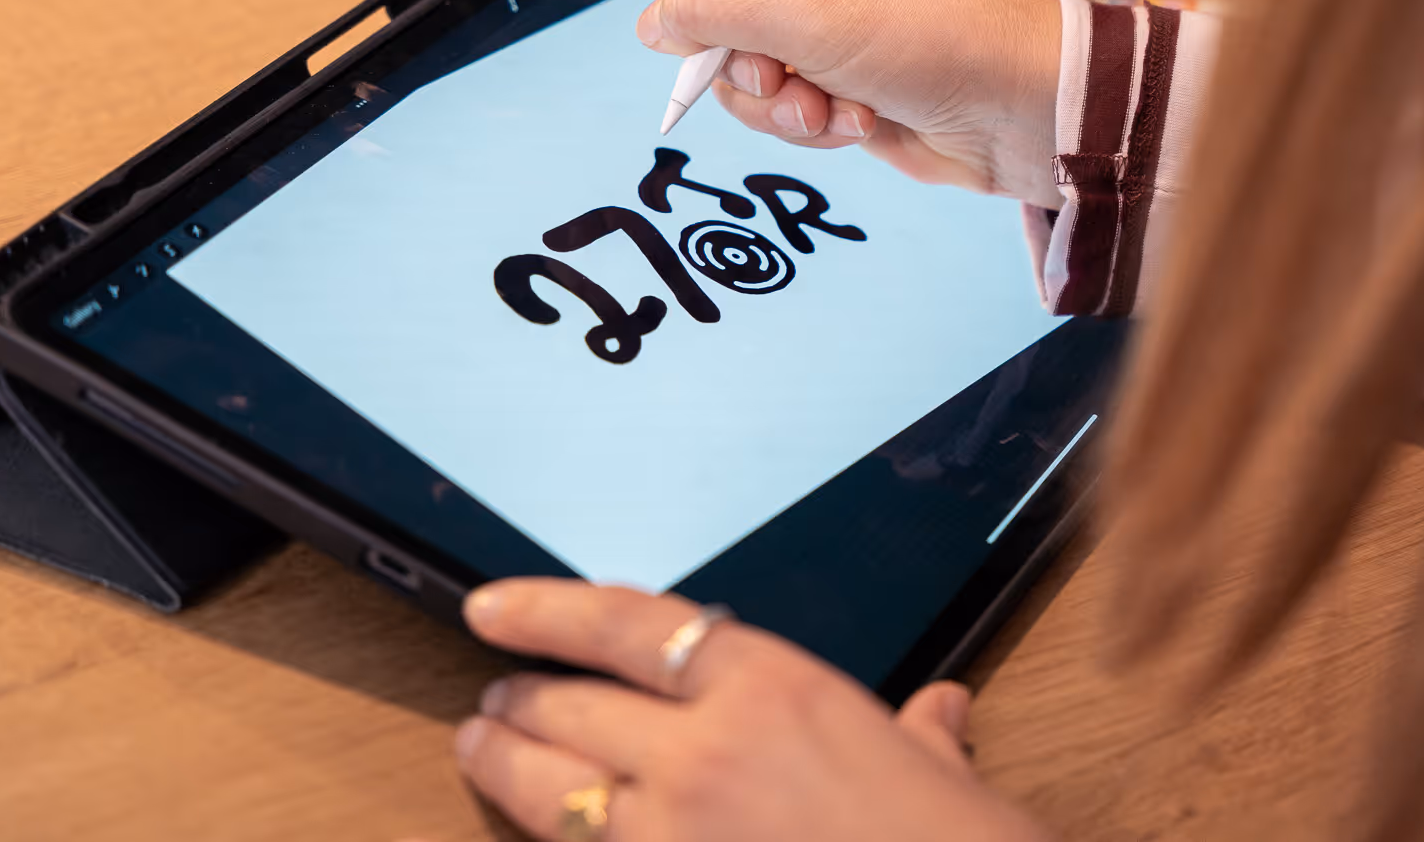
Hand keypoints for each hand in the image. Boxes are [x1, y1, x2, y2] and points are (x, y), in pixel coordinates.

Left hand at [449, 579, 1050, 841]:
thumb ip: (919, 735)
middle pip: (569, 706)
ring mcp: (673, 840)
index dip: (546, 609)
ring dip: (503, 765)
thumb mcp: (943, 775)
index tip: (495, 605)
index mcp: (774, 689)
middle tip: (498, 692)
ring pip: (548, 790)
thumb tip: (937, 713)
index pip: (625, 625)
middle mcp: (707, 754)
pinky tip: (536, 836)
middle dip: (520, 697)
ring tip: (480, 747)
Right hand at [636, 0, 1064, 207]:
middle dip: (739, 46)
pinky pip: (764, 92)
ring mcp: (811, 0)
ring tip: (831, 107)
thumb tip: (655, 26)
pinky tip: (855, 121)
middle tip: (784, 69)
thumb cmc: (938, 35)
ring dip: (774, 96)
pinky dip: (802, 118)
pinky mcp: (821, 60)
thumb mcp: (805, 12)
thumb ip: (708, 8)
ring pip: (726, 52)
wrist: (1020, 113)